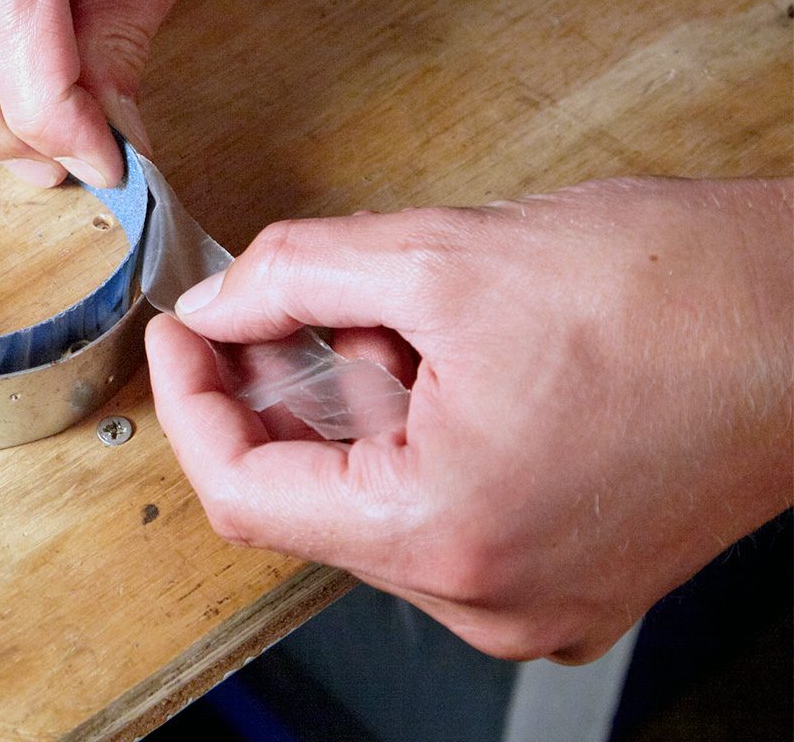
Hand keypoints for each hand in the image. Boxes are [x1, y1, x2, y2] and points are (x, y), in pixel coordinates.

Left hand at [148, 176, 793, 661]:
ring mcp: (535, 599)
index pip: (244, 493)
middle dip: (277, 390)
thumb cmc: (676, 294)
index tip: (179, 334)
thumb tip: (216, 305)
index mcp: (444, 536)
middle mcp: (486, 599)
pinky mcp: (572, 574)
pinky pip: (444, 511)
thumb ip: (296, 277)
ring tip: (385, 311)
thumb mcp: (444, 255)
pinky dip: (412, 432)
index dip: (191, 401)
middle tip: (277, 302)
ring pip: (375, 501)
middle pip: (309, 499)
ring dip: (349, 402)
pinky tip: (438, 353)